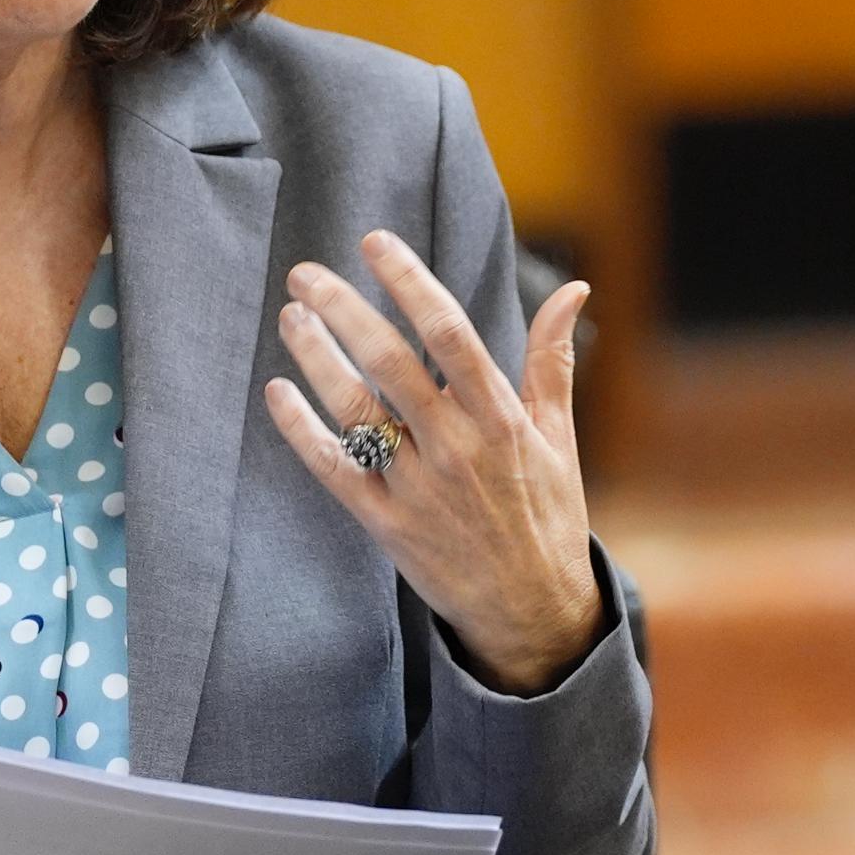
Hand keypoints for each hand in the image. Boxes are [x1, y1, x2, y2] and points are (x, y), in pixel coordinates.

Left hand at [264, 231, 602, 693]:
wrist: (531, 611)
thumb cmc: (547, 515)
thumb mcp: (560, 435)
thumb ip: (554, 359)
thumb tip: (575, 289)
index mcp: (503, 420)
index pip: (449, 335)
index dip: (409, 284)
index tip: (375, 243)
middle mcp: (457, 450)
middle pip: (390, 365)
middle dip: (344, 310)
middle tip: (306, 272)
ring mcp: (418, 490)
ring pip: (355, 413)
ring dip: (317, 359)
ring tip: (291, 317)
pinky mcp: (387, 525)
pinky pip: (335, 470)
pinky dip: (302, 431)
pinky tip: (278, 392)